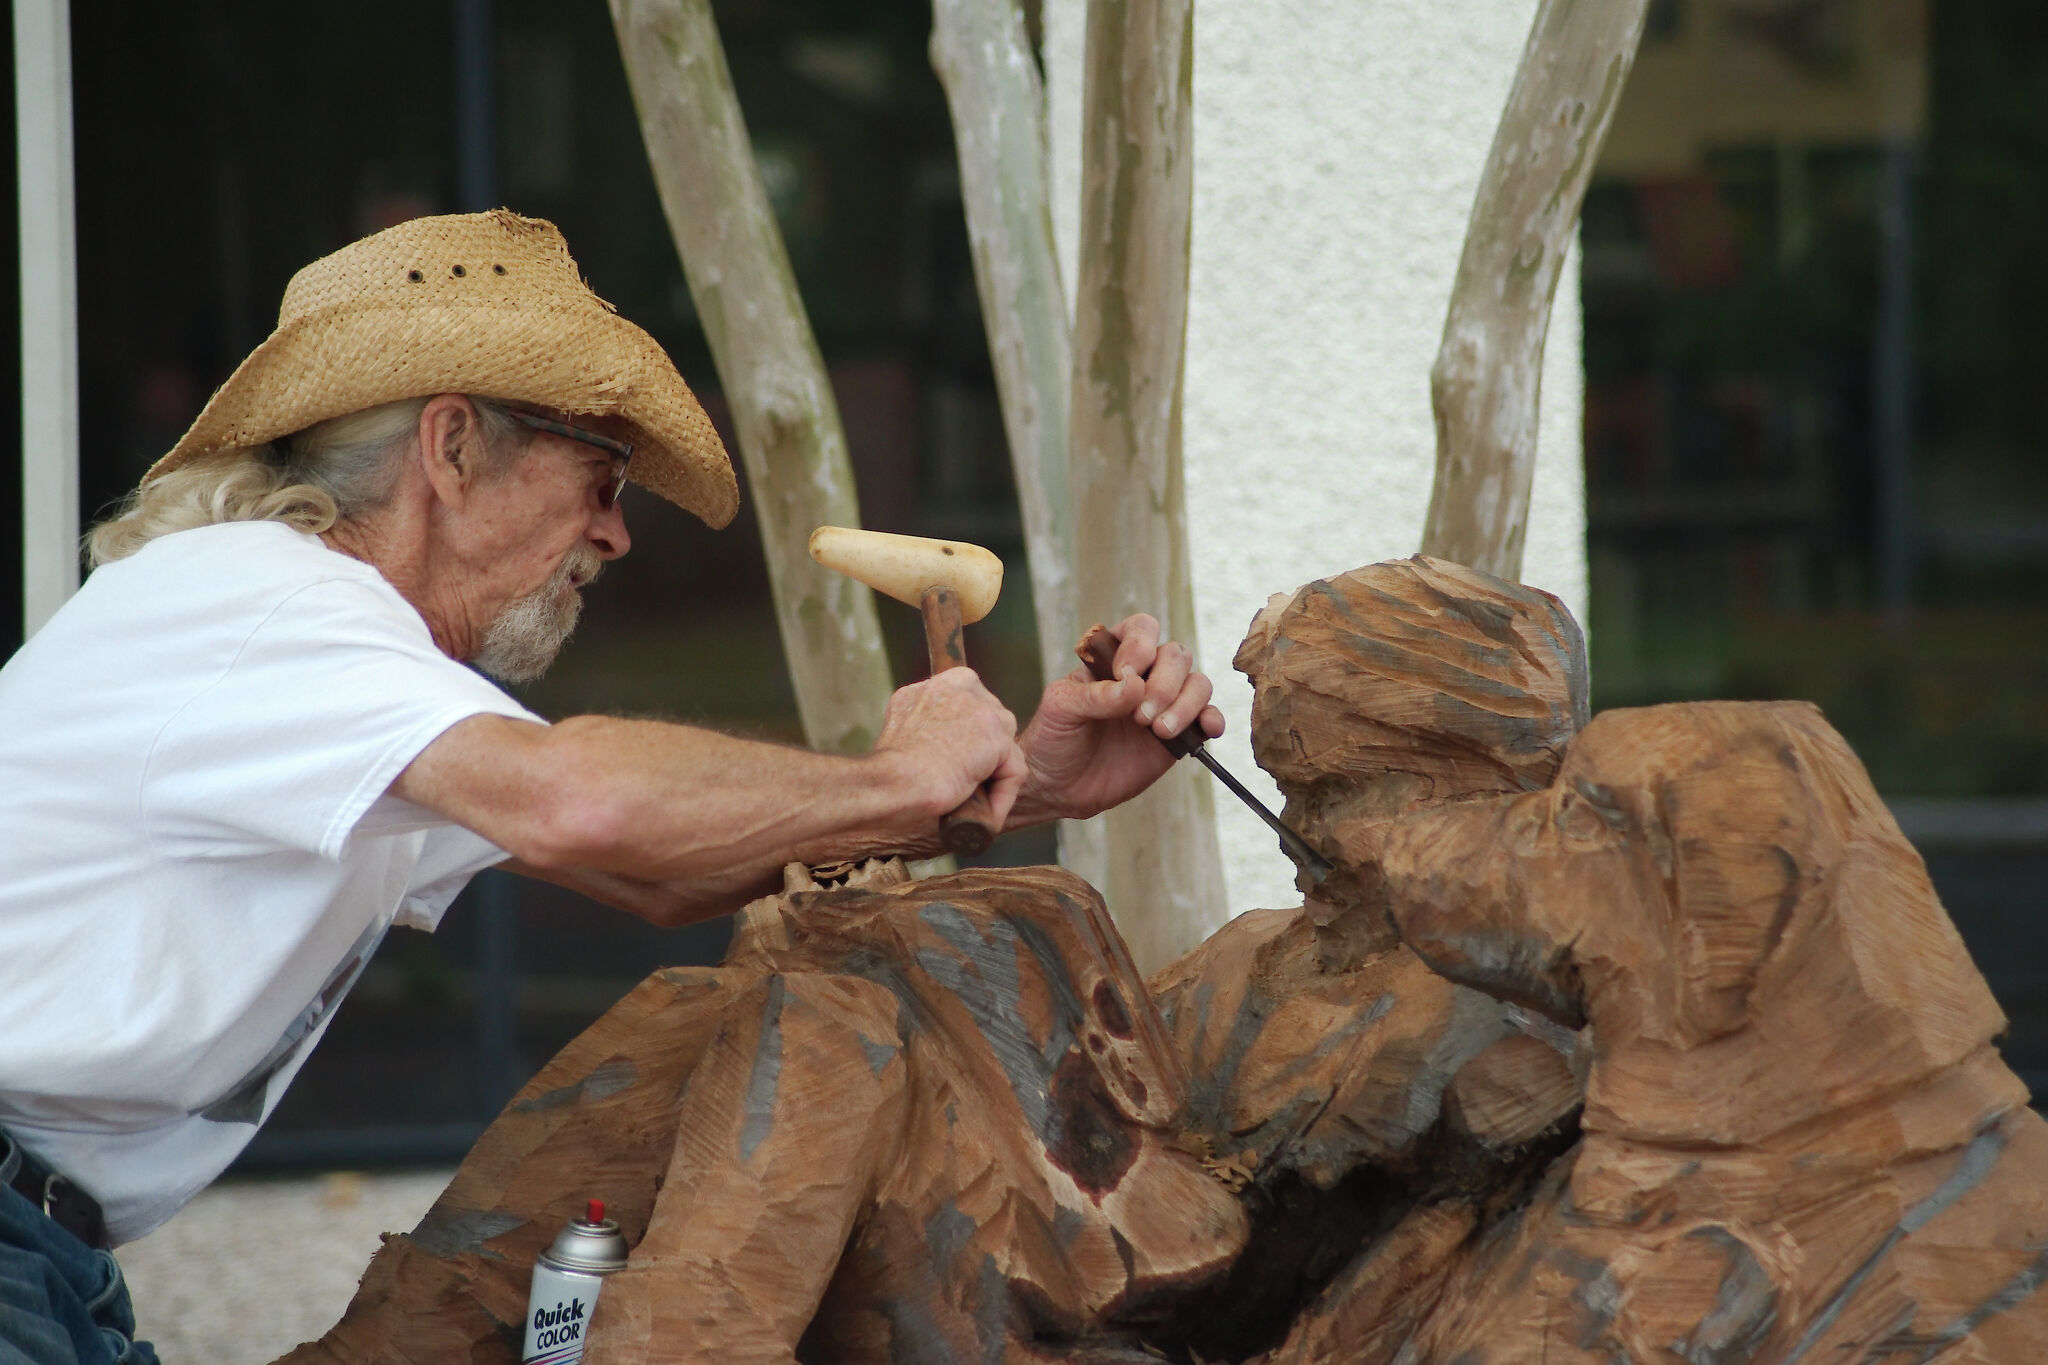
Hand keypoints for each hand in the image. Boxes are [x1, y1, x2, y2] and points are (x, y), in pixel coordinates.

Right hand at [870, 668, 1028, 832]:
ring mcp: (979, 710)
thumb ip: (925, 722)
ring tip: (976, 803)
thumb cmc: (887, 772)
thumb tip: (941, 741)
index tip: (958, 759)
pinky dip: (1003, 796)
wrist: (889, 783)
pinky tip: (985, 812)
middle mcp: (958, 688)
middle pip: (993, 721)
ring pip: (1006, 746)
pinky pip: (1014, 770)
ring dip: (995, 777)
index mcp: (933, 686)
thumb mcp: (900, 729)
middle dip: (987, 754)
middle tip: (970, 786)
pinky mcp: (995, 738)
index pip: (969, 701)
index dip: (968, 734)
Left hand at [1014, 614, 1222, 823]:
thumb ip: (1095, 695)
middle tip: (1141, 717)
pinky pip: (1207, 717)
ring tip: (1159, 732)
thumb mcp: (1061, 709)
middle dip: (1164, 684)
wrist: (1060, 787)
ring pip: (1197, 684)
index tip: (1125, 674)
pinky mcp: (1177, 735)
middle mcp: (1143, 676)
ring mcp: (1163, 704)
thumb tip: (1134, 685)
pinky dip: (1212, 720)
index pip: (1141, 630)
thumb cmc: (1054, 739)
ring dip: (1186, 704)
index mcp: (1113, 658)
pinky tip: (1206, 731)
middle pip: (1176, 656)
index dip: (1140, 646)